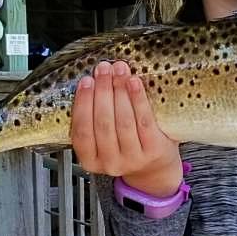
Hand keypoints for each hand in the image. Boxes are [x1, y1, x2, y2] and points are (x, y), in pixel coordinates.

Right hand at [71, 60, 182, 196]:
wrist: (154, 167)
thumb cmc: (125, 145)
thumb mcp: (102, 141)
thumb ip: (93, 119)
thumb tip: (91, 80)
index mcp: (90, 160)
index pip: (81, 131)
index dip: (82, 103)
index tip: (85, 81)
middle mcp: (110, 162)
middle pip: (103, 123)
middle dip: (102, 91)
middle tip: (103, 69)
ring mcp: (133, 158)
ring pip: (123, 120)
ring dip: (119, 90)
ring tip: (118, 70)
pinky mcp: (153, 150)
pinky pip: (144, 120)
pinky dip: (138, 98)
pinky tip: (134, 82)